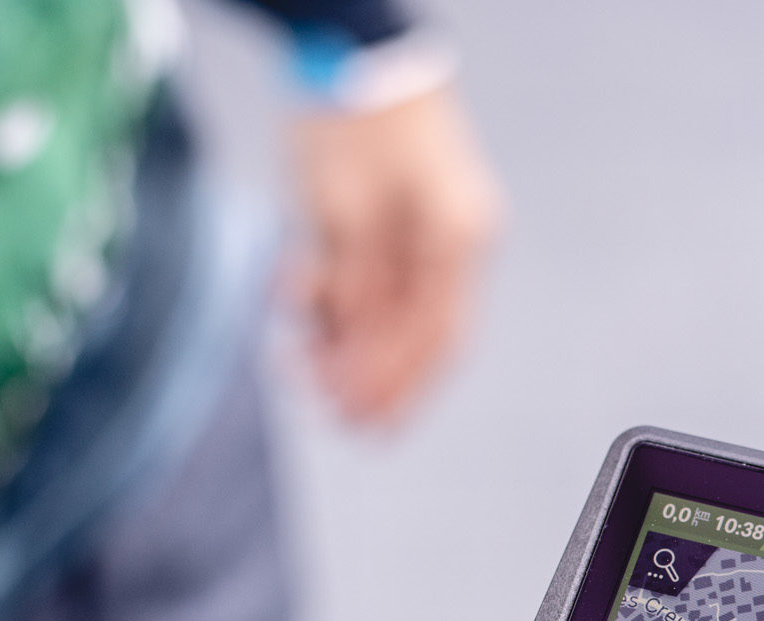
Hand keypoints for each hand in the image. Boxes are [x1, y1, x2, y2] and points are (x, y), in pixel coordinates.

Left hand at [288, 84, 502, 425]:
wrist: (346, 50)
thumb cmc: (354, 120)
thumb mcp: (344, 215)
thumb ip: (354, 294)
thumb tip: (354, 362)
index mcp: (458, 238)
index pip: (439, 338)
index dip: (402, 390)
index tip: (369, 427)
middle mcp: (453, 240)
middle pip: (420, 332)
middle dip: (373, 377)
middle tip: (331, 412)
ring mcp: (428, 230)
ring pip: (394, 311)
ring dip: (349, 344)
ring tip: (304, 367)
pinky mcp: (396, 219)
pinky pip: (374, 281)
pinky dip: (340, 306)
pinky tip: (304, 318)